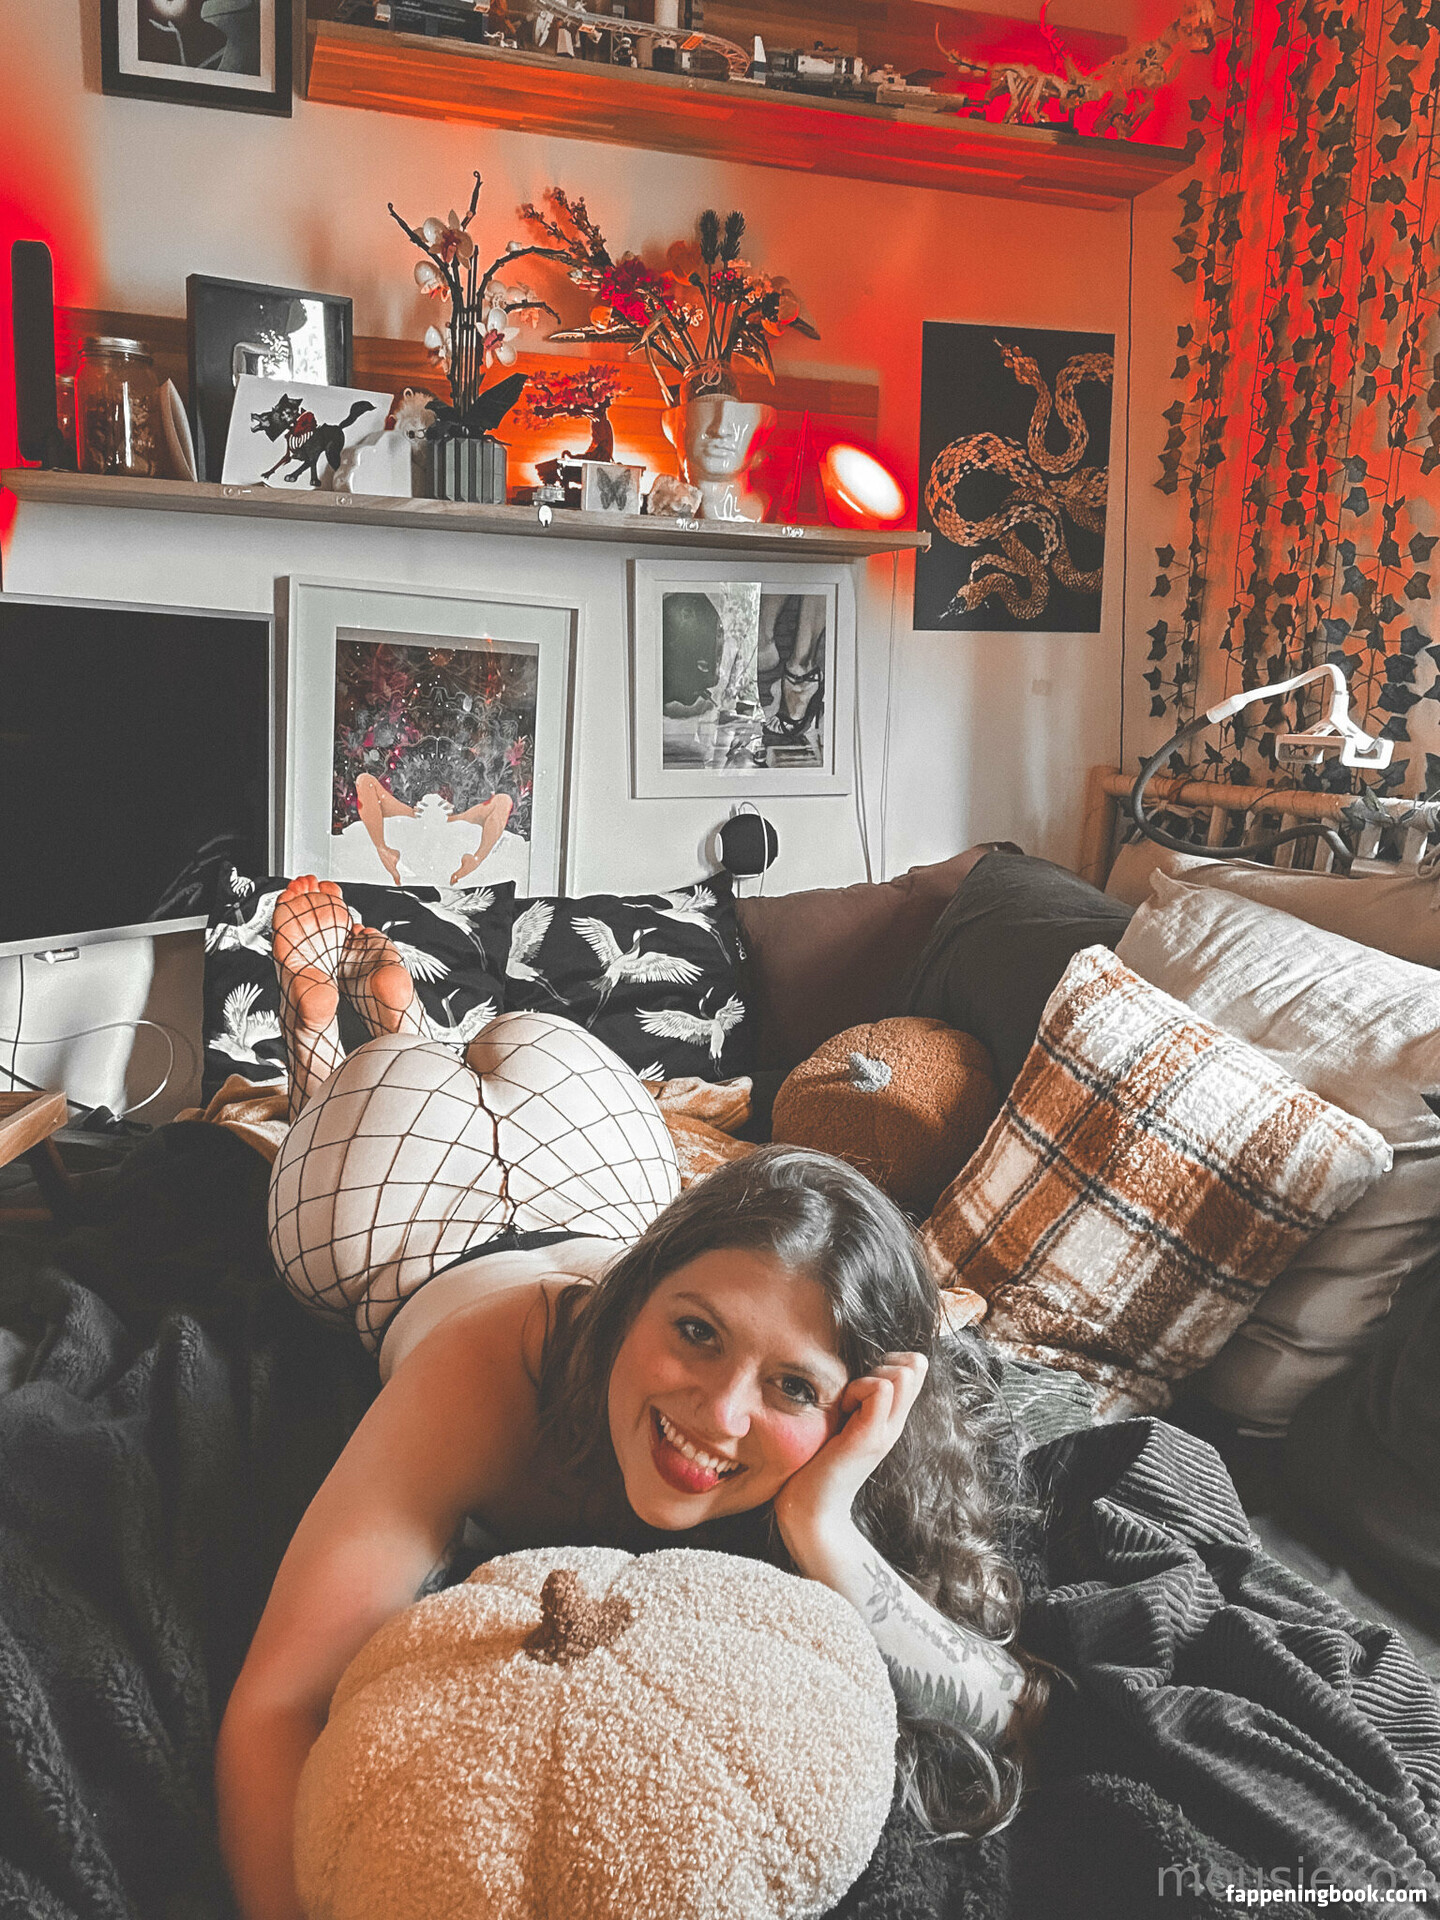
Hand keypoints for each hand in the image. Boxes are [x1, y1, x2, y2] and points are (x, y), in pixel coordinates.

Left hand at [773, 1352, 927, 1561]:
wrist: (811, 1511)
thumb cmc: (816, 1464)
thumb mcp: (841, 1423)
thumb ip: (852, 1399)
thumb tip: (852, 1367)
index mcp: (889, 1419)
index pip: (915, 1368)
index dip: (888, 1361)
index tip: (860, 1381)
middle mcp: (894, 1424)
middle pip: (914, 1367)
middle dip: (880, 1364)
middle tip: (853, 1392)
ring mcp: (885, 1432)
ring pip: (901, 1375)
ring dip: (867, 1378)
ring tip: (847, 1404)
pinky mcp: (869, 1438)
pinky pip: (880, 1390)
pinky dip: (858, 1390)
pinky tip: (842, 1411)